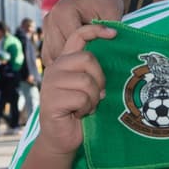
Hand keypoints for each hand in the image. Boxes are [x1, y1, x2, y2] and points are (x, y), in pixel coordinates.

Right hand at [35, 24, 115, 155]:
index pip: (77, 36)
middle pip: (87, 59)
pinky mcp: (51, 100)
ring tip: (86, 107)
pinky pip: (81, 98)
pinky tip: (78, 114)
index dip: (95, 30)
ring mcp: (50, 84)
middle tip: (96, 95)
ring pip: (86, 81)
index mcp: (65, 62)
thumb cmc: (80, 110)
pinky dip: (86, 109)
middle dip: (99, 79)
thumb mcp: (90, 86)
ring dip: (93, 98)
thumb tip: (117, 54)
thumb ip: (95, 71)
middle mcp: (55, 68)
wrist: (62, 138)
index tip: (114, 33)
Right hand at [41, 0, 128, 66]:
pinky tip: (79, 60)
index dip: (89, 53)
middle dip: (78, 59)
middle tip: (97, 63)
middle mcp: (50, 19)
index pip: (72, 43)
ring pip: (53, 56)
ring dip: (69, 61)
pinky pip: (50, 55)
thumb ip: (109, 29)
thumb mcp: (112, 12)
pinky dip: (63, 60)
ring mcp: (46, 26)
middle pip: (60, 52)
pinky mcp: (47, 33)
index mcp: (63, 12)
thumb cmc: (107, 1)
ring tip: (88, 62)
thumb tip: (112, 46)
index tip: (105, 56)